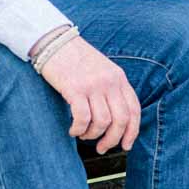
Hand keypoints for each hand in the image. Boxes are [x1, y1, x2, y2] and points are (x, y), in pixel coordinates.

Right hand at [38, 37, 141, 152]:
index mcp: (119, 77)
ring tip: (83, 134)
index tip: (126, 145)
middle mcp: (109, 81)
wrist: (55, 41)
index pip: (134, 110)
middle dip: (112, 140)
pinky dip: (78, 129)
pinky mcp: (75, 88)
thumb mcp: (102, 70)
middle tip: (102, 148)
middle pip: (121, 120)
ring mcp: (93, 85)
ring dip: (92, 135)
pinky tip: (73, 130)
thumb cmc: (76, 58)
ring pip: (102, 122)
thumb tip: (114, 121)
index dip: (132, 132)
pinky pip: (83, 119)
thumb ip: (111, 89)